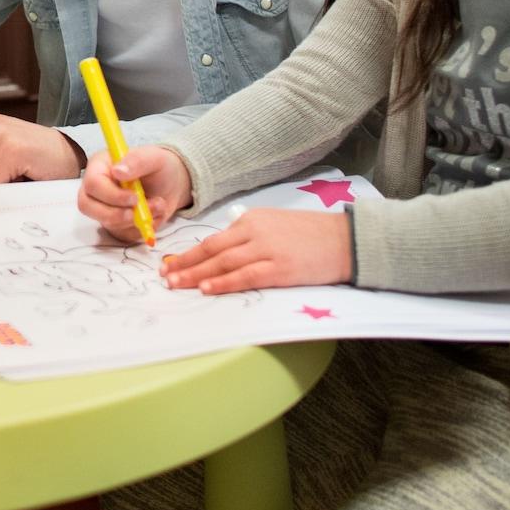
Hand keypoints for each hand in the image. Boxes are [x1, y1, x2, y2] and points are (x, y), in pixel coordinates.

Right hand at [76, 146, 190, 243]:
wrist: (172, 184)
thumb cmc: (159, 167)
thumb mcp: (153, 157)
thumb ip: (136, 160)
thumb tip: (117, 171)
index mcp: (99, 167)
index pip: (92, 184)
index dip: (111, 195)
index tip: (135, 197)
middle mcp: (97, 189)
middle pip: (87, 206)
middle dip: (115, 214)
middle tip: (138, 213)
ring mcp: (104, 208)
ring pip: (107, 223)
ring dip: (136, 220)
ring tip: (158, 205)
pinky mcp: (116, 224)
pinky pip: (123, 234)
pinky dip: (142, 229)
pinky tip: (154, 215)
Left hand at [161, 208, 352, 294]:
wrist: (345, 240)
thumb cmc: (311, 235)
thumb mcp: (275, 225)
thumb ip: (249, 235)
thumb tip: (224, 252)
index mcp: (251, 220)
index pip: (213, 240)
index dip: (189, 254)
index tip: (171, 264)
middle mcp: (255, 232)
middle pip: (212, 251)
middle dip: (185, 265)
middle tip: (164, 277)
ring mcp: (267, 250)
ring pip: (223, 263)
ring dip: (196, 276)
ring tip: (176, 285)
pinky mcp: (280, 268)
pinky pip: (245, 276)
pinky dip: (224, 283)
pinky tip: (207, 289)